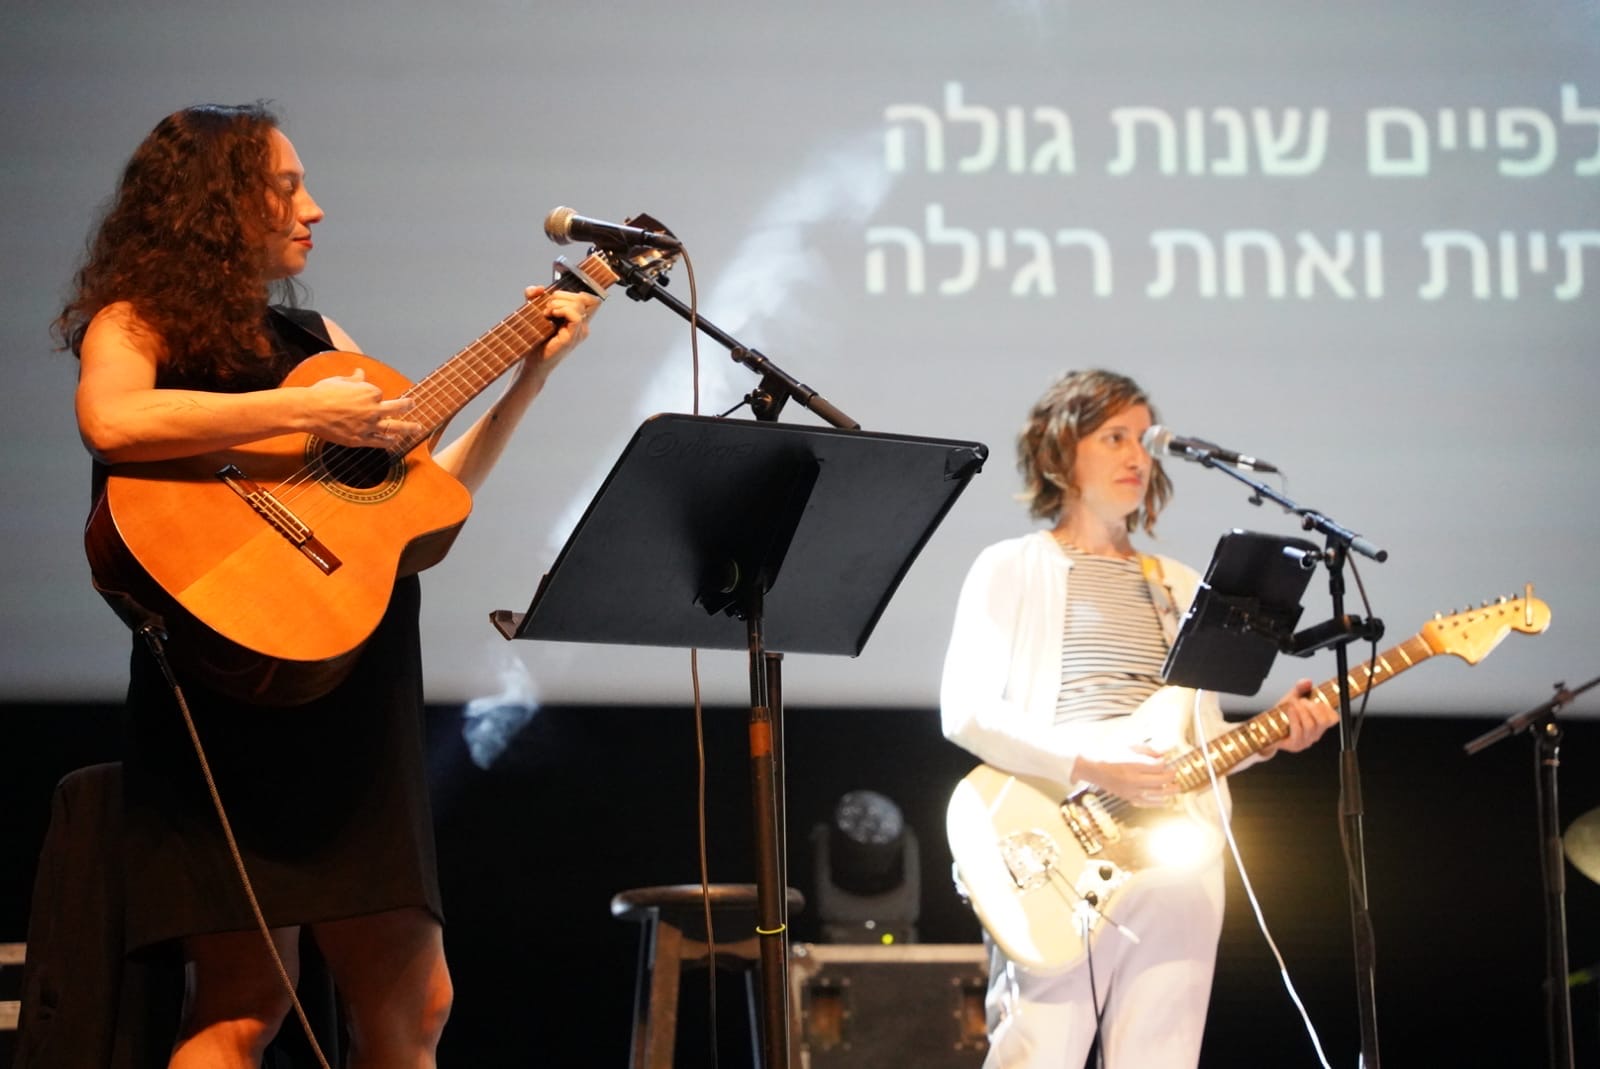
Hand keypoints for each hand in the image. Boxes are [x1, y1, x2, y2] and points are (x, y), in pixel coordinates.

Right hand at [303, 367, 419, 446]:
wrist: (308, 411)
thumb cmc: (322, 393)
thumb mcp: (339, 381)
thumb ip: (354, 380)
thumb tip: (361, 373)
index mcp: (369, 391)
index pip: (379, 393)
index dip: (373, 395)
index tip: (369, 396)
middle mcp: (372, 408)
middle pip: (397, 408)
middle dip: (406, 406)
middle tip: (412, 405)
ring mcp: (368, 425)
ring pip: (393, 427)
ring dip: (408, 428)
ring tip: (417, 428)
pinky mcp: (360, 439)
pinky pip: (379, 441)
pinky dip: (388, 442)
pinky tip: (395, 442)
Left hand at [525, 284, 600, 370]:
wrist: (531, 363)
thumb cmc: (535, 340)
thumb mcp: (534, 312)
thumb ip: (534, 297)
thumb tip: (539, 288)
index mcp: (578, 321)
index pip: (589, 299)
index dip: (574, 293)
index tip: (556, 298)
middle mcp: (582, 326)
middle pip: (583, 297)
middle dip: (562, 295)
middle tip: (547, 306)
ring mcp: (578, 332)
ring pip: (579, 304)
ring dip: (559, 302)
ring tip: (547, 311)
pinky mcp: (571, 337)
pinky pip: (575, 316)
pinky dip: (562, 310)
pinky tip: (551, 314)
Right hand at [1074, 741, 1175, 806]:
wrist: (1091, 766)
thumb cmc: (1108, 753)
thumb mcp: (1128, 746)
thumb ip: (1148, 750)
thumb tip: (1164, 753)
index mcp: (1133, 764)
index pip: (1158, 766)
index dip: (1166, 762)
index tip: (1167, 760)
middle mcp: (1133, 779)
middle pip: (1160, 780)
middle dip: (1171, 776)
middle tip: (1174, 772)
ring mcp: (1130, 790)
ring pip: (1156, 793)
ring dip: (1169, 791)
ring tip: (1177, 787)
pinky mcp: (1127, 797)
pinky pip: (1146, 803)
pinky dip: (1156, 802)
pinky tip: (1164, 801)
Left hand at [1261, 678, 1337, 757]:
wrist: (1266, 729)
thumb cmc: (1282, 715)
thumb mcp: (1292, 698)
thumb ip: (1300, 689)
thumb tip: (1308, 681)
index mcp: (1319, 724)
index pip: (1333, 718)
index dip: (1327, 707)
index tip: (1316, 700)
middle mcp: (1315, 734)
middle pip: (1324, 721)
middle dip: (1313, 707)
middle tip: (1302, 701)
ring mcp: (1305, 741)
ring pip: (1310, 725)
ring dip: (1302, 711)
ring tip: (1293, 704)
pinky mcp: (1295, 745)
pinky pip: (1298, 731)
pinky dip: (1294, 718)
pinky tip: (1290, 710)